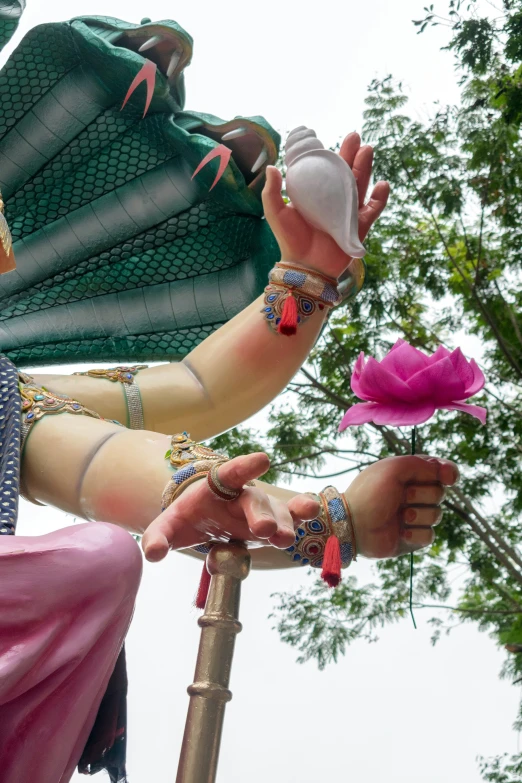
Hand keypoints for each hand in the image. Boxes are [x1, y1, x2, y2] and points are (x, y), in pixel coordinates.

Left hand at [142, 452, 319, 561]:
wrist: (205, 518)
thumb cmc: (189, 517)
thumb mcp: (170, 526)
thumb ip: (158, 536)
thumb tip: (151, 553)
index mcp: (216, 486)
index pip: (230, 473)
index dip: (246, 466)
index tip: (263, 459)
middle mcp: (242, 494)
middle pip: (254, 501)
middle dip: (261, 514)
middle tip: (265, 531)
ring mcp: (261, 508)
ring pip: (277, 512)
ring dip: (284, 524)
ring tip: (285, 540)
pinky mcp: (274, 522)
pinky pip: (291, 516)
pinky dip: (302, 514)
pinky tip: (312, 513)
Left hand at [262, 132, 389, 279]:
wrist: (305, 266)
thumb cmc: (290, 240)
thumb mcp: (276, 213)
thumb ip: (272, 192)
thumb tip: (273, 165)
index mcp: (316, 194)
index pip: (326, 170)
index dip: (331, 155)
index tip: (332, 139)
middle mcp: (334, 201)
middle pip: (346, 173)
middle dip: (352, 154)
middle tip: (355, 136)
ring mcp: (348, 212)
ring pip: (360, 185)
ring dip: (365, 167)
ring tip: (367, 150)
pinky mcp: (359, 226)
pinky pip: (373, 209)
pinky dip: (379, 198)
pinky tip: (382, 184)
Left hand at [345, 455, 458, 557]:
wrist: (353, 524)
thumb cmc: (371, 493)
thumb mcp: (395, 468)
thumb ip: (423, 464)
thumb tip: (447, 471)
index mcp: (408, 475)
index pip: (439, 470)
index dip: (448, 473)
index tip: (447, 477)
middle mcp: (413, 494)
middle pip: (440, 492)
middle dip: (423, 494)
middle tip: (402, 496)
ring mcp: (414, 516)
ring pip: (437, 514)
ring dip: (419, 514)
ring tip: (400, 516)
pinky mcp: (412, 537)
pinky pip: (430, 535)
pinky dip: (416, 533)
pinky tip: (401, 532)